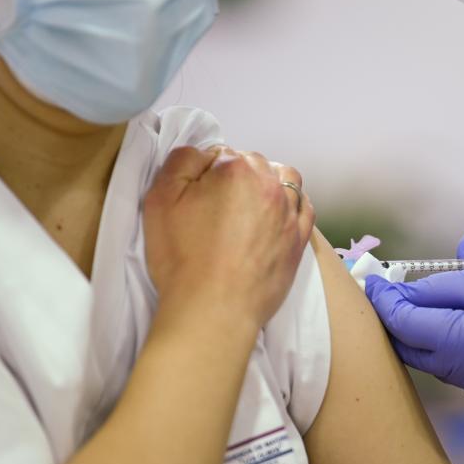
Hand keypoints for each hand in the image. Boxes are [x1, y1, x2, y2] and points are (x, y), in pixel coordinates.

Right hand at [144, 146, 314, 326]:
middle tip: (214, 207)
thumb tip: (202, 154)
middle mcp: (270, 185)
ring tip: (247, 205)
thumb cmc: (183, 258)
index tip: (194, 196)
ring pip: (284, 179)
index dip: (203, 172)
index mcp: (236, 169)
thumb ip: (181, 161)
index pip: (219, 153)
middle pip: (253, 164)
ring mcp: (289, 212)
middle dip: (235, 177)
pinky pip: (304, 207)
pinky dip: (291, 204)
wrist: (214, 310)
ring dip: (267, 183)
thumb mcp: (159, 198)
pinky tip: (276, 215)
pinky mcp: (299, 240)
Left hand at [365, 263, 463, 404]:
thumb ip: (434, 289)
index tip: (368, 278)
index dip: (382, 299)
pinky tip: (441, 324)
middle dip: (392, 319)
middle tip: (379, 290)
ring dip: (415, 333)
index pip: (404, 324)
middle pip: (410, 348)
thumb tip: (393, 294)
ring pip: (430, 360)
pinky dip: (441, 346)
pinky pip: (453, 369)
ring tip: (407, 302)